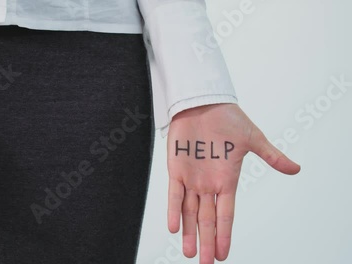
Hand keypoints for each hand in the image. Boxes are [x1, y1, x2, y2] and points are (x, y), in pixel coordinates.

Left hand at [166, 103, 299, 263]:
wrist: (203, 102)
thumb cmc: (228, 119)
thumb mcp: (253, 139)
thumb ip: (271, 156)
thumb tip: (296, 169)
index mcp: (227, 180)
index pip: (226, 214)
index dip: (224, 235)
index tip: (223, 254)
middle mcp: (208, 184)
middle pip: (207, 219)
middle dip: (206, 242)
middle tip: (205, 263)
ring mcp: (191, 179)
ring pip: (190, 212)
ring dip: (189, 232)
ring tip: (190, 254)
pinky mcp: (176, 170)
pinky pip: (174, 195)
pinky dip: (173, 210)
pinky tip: (174, 228)